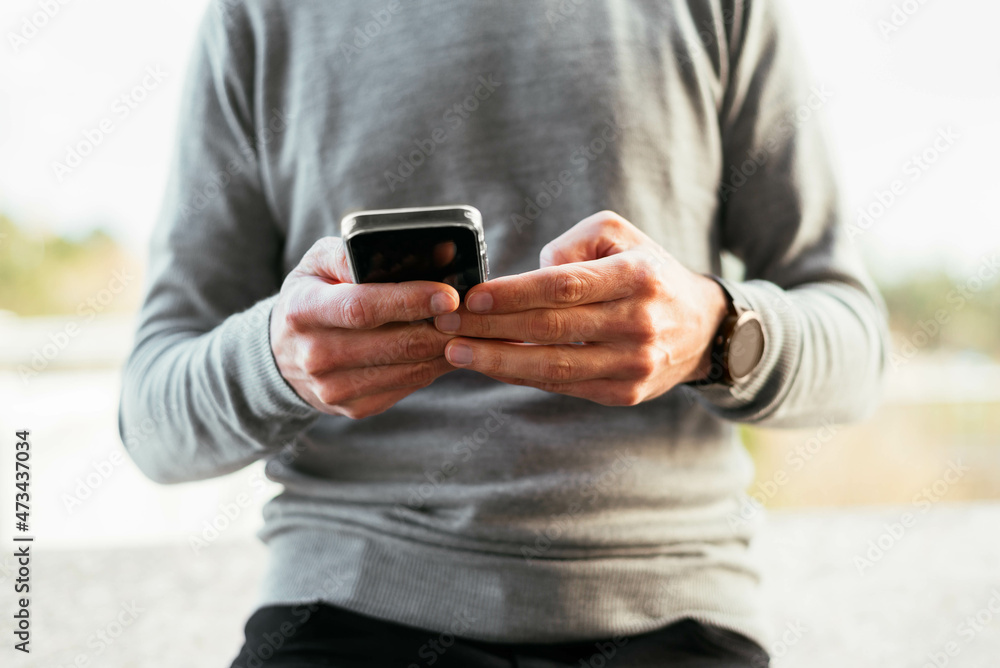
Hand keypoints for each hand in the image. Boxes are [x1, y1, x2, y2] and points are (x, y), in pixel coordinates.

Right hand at [270, 236, 460, 418]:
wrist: (281, 355)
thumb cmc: (312, 295)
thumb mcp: (318, 263)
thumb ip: (354, 253)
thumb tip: (418, 253)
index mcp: (304, 310)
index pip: (363, 307)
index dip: (410, 301)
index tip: (449, 295)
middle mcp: (315, 354)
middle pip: (395, 343)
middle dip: (442, 327)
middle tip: (470, 311)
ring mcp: (333, 388)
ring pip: (409, 368)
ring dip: (445, 348)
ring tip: (465, 327)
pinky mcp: (354, 408)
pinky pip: (408, 386)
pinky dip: (433, 366)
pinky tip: (444, 348)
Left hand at [433, 211, 728, 405]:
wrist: (701, 327)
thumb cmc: (645, 271)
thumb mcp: (619, 235)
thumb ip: (572, 245)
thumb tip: (530, 277)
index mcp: (637, 276)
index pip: (564, 286)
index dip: (515, 293)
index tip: (472, 296)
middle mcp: (639, 322)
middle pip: (551, 328)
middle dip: (491, 327)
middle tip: (446, 323)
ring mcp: (634, 364)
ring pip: (554, 367)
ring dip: (498, 360)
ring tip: (456, 350)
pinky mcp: (625, 393)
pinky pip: (563, 386)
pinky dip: (522, 376)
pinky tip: (489, 365)